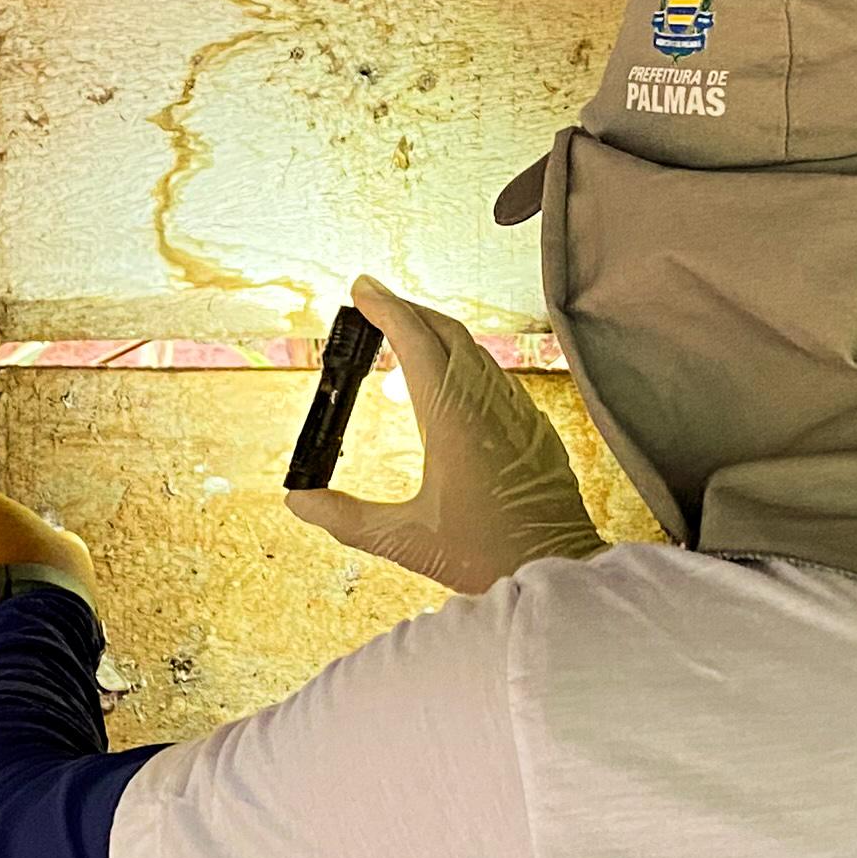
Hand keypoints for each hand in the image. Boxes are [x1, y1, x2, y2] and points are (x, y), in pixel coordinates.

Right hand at [287, 275, 607, 596]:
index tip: (363, 289)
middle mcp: (487, 403)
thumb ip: (347, 519)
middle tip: (375, 302)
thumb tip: (298, 500)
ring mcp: (516, 412)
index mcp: (452, 419)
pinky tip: (451, 377)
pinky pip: (496, 376)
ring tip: (406, 331)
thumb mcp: (405, 541)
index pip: (415, 342)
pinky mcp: (534, 427)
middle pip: (446, 332)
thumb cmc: (486, 556)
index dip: (386, 309)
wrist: (558, 568)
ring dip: (438, 332)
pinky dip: (465, 360)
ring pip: (475, 351)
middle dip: (409, 310)